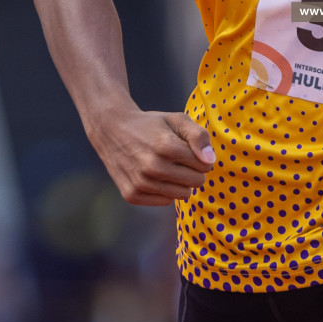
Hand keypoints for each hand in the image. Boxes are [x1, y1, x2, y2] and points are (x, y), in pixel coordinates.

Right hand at [91, 109, 216, 205]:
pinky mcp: (132, 195)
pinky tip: (154, 176)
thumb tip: (210, 161)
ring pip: (183, 195)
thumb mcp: (177, 120)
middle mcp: (152, 167)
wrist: (112, 130)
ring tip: (168, 167)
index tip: (189, 150)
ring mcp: (140, 183)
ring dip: (181, 182)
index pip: (204, 166)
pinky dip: (165, 190)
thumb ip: (199, 136)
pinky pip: (166, 201)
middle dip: (194, 171)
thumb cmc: (151, 125)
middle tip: (179, 159)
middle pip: (196, 182)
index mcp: (166, 146)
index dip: (201, 157)